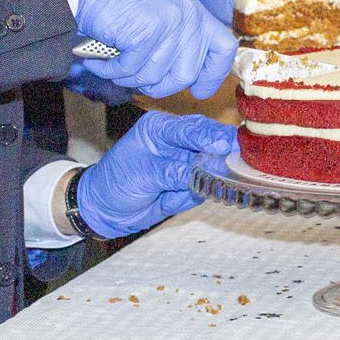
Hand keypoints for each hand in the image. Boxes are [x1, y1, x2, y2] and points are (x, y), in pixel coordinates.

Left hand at [72, 112, 238, 237]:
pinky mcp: (189, 182)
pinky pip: (204, 187)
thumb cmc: (114, 184)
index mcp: (160, 128)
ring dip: (213, 175)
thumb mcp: (143, 175)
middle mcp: (177, 141)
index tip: (225, 145)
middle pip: (209, 142)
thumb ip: (175, 172)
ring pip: (212, 165)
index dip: (209, 137)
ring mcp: (185, 162)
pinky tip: (181, 197)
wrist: (103, 211)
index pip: (191, 129)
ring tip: (214, 181)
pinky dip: (198, 194)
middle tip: (236, 161)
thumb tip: (204, 172)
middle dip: (221, 153)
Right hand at [73, 0, 237, 99]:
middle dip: (156, 85)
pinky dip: (110, 70)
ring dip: (127, 77)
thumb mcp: (159, 20)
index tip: (198, 91)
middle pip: (186, 76)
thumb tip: (190, 81)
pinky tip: (98, 58)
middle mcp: (189, 17)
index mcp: (195, 14)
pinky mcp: (148, 31)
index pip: (224, 48)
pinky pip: (131, 70)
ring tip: (111, 61)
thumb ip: (177, 44)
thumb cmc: (117, 6)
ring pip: (155, 77)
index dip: (213, 75)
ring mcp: (170, 23)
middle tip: (132, 76)